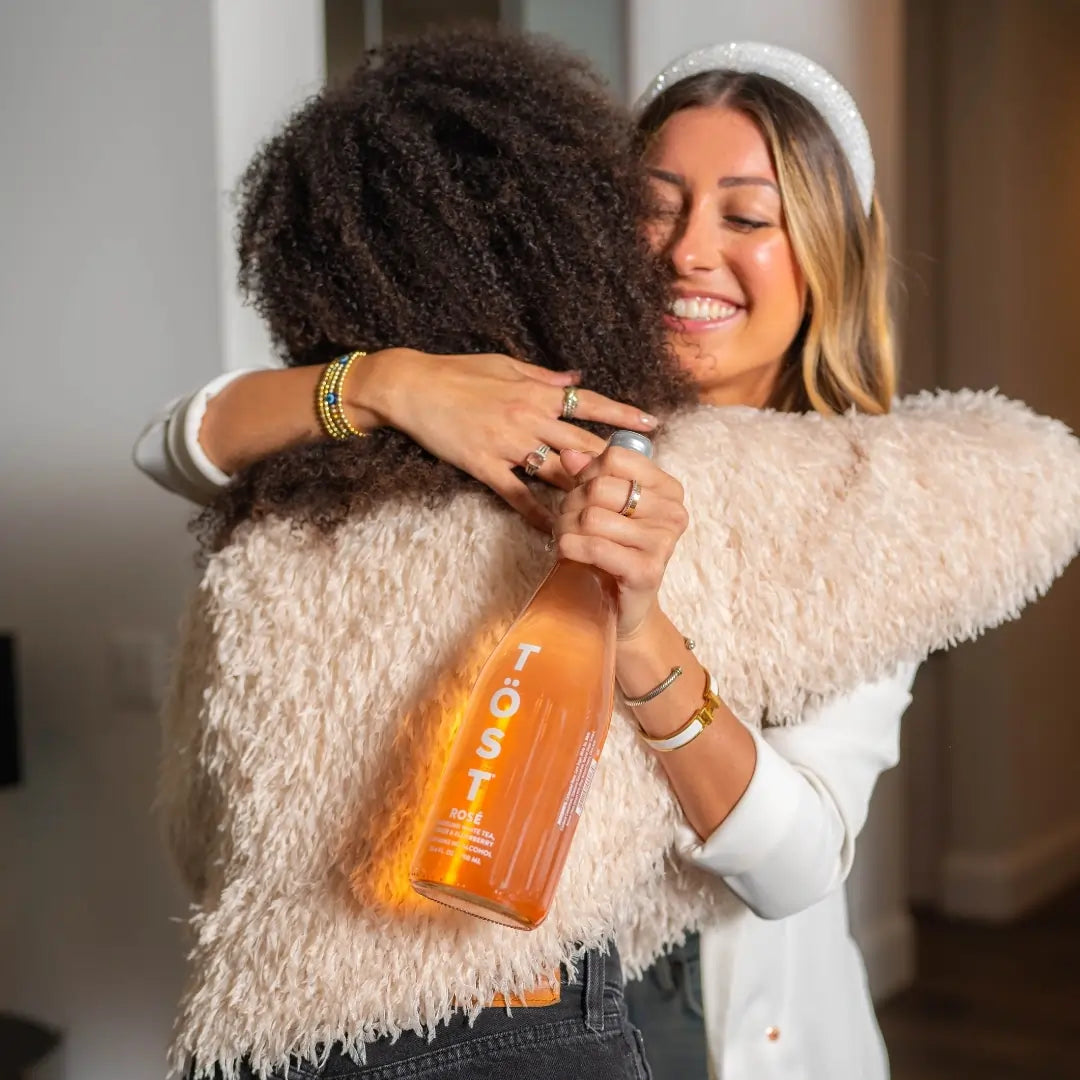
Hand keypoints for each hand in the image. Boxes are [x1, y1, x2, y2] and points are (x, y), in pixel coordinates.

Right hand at [355, 349, 658, 530]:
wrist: (412, 386)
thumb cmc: (457, 371)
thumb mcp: (505, 364)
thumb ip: (544, 376)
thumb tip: (577, 379)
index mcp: (537, 391)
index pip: (590, 404)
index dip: (623, 415)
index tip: (652, 425)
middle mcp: (530, 418)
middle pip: (584, 444)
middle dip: (616, 463)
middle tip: (642, 482)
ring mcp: (509, 444)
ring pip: (558, 472)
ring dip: (585, 493)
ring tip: (611, 512)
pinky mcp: (485, 466)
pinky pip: (518, 495)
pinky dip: (538, 515)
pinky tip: (557, 531)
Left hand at [553, 446, 688, 638]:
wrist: (621, 608)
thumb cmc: (612, 552)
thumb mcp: (603, 507)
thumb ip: (589, 476)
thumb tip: (568, 454)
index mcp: (668, 489)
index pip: (616, 457)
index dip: (588, 474)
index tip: (583, 495)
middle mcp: (673, 513)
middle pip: (600, 487)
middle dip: (571, 505)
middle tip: (568, 523)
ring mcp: (664, 542)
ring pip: (591, 517)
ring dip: (566, 528)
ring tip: (568, 540)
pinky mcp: (648, 570)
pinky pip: (595, 547)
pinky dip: (571, 548)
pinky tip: (568, 554)